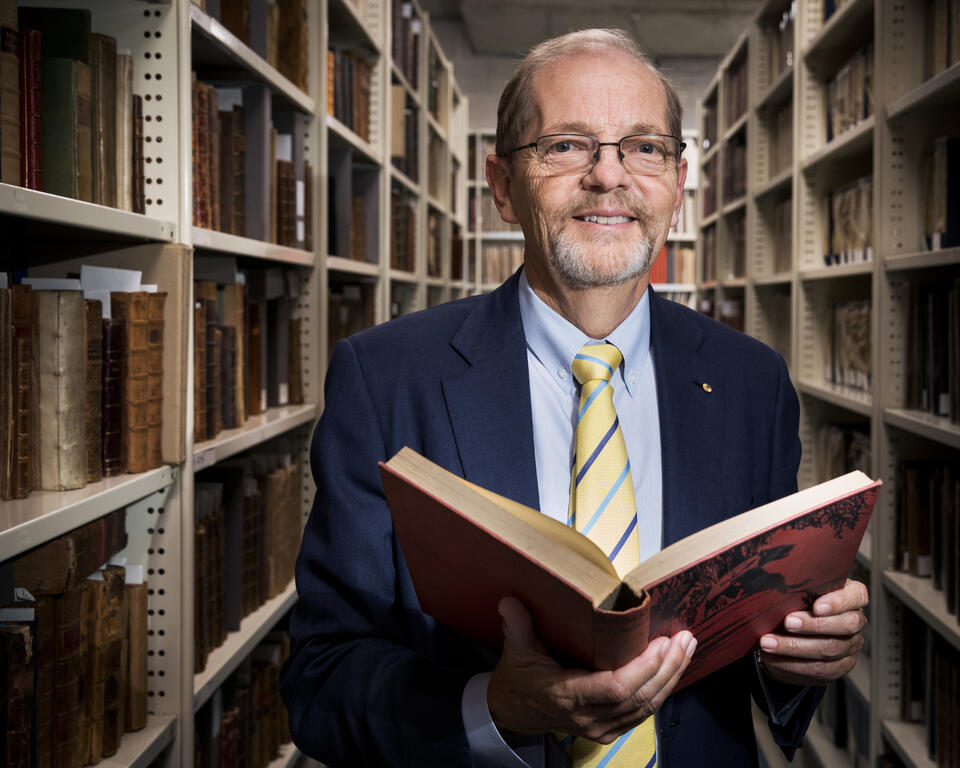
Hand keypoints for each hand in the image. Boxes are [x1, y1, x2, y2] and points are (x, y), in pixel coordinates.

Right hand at [487, 596, 696, 743]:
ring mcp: (600, 728)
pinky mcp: (608, 730)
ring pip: (646, 707)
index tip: (660, 643)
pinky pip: (642, 713)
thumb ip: (516, 625)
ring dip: (671, 678)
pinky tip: (673, 670)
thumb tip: (510, 600)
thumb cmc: (517, 680)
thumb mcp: (515, 651)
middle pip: (640, 697)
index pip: (616, 688)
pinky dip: (661, 691)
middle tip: (684, 638)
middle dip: (668, 667)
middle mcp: (589, 717)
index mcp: (567, 696)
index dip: (643, 668)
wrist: (511, 714)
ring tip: (686, 648)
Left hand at [757, 579, 868, 685]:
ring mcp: (850, 646)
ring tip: (768, 642)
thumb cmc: (799, 601)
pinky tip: (771, 656)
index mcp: (851, 596)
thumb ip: (798, 584)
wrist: (795, 631)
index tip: (816, 607)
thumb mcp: (800, 589)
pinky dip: (791, 662)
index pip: (857, 596)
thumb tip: (773, 578)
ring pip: (829, 648)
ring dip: (794, 646)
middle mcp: (855, 621)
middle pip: (846, 625)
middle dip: (814, 625)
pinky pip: (817, 668)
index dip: (839, 602)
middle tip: (788, 622)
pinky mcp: (838, 666)